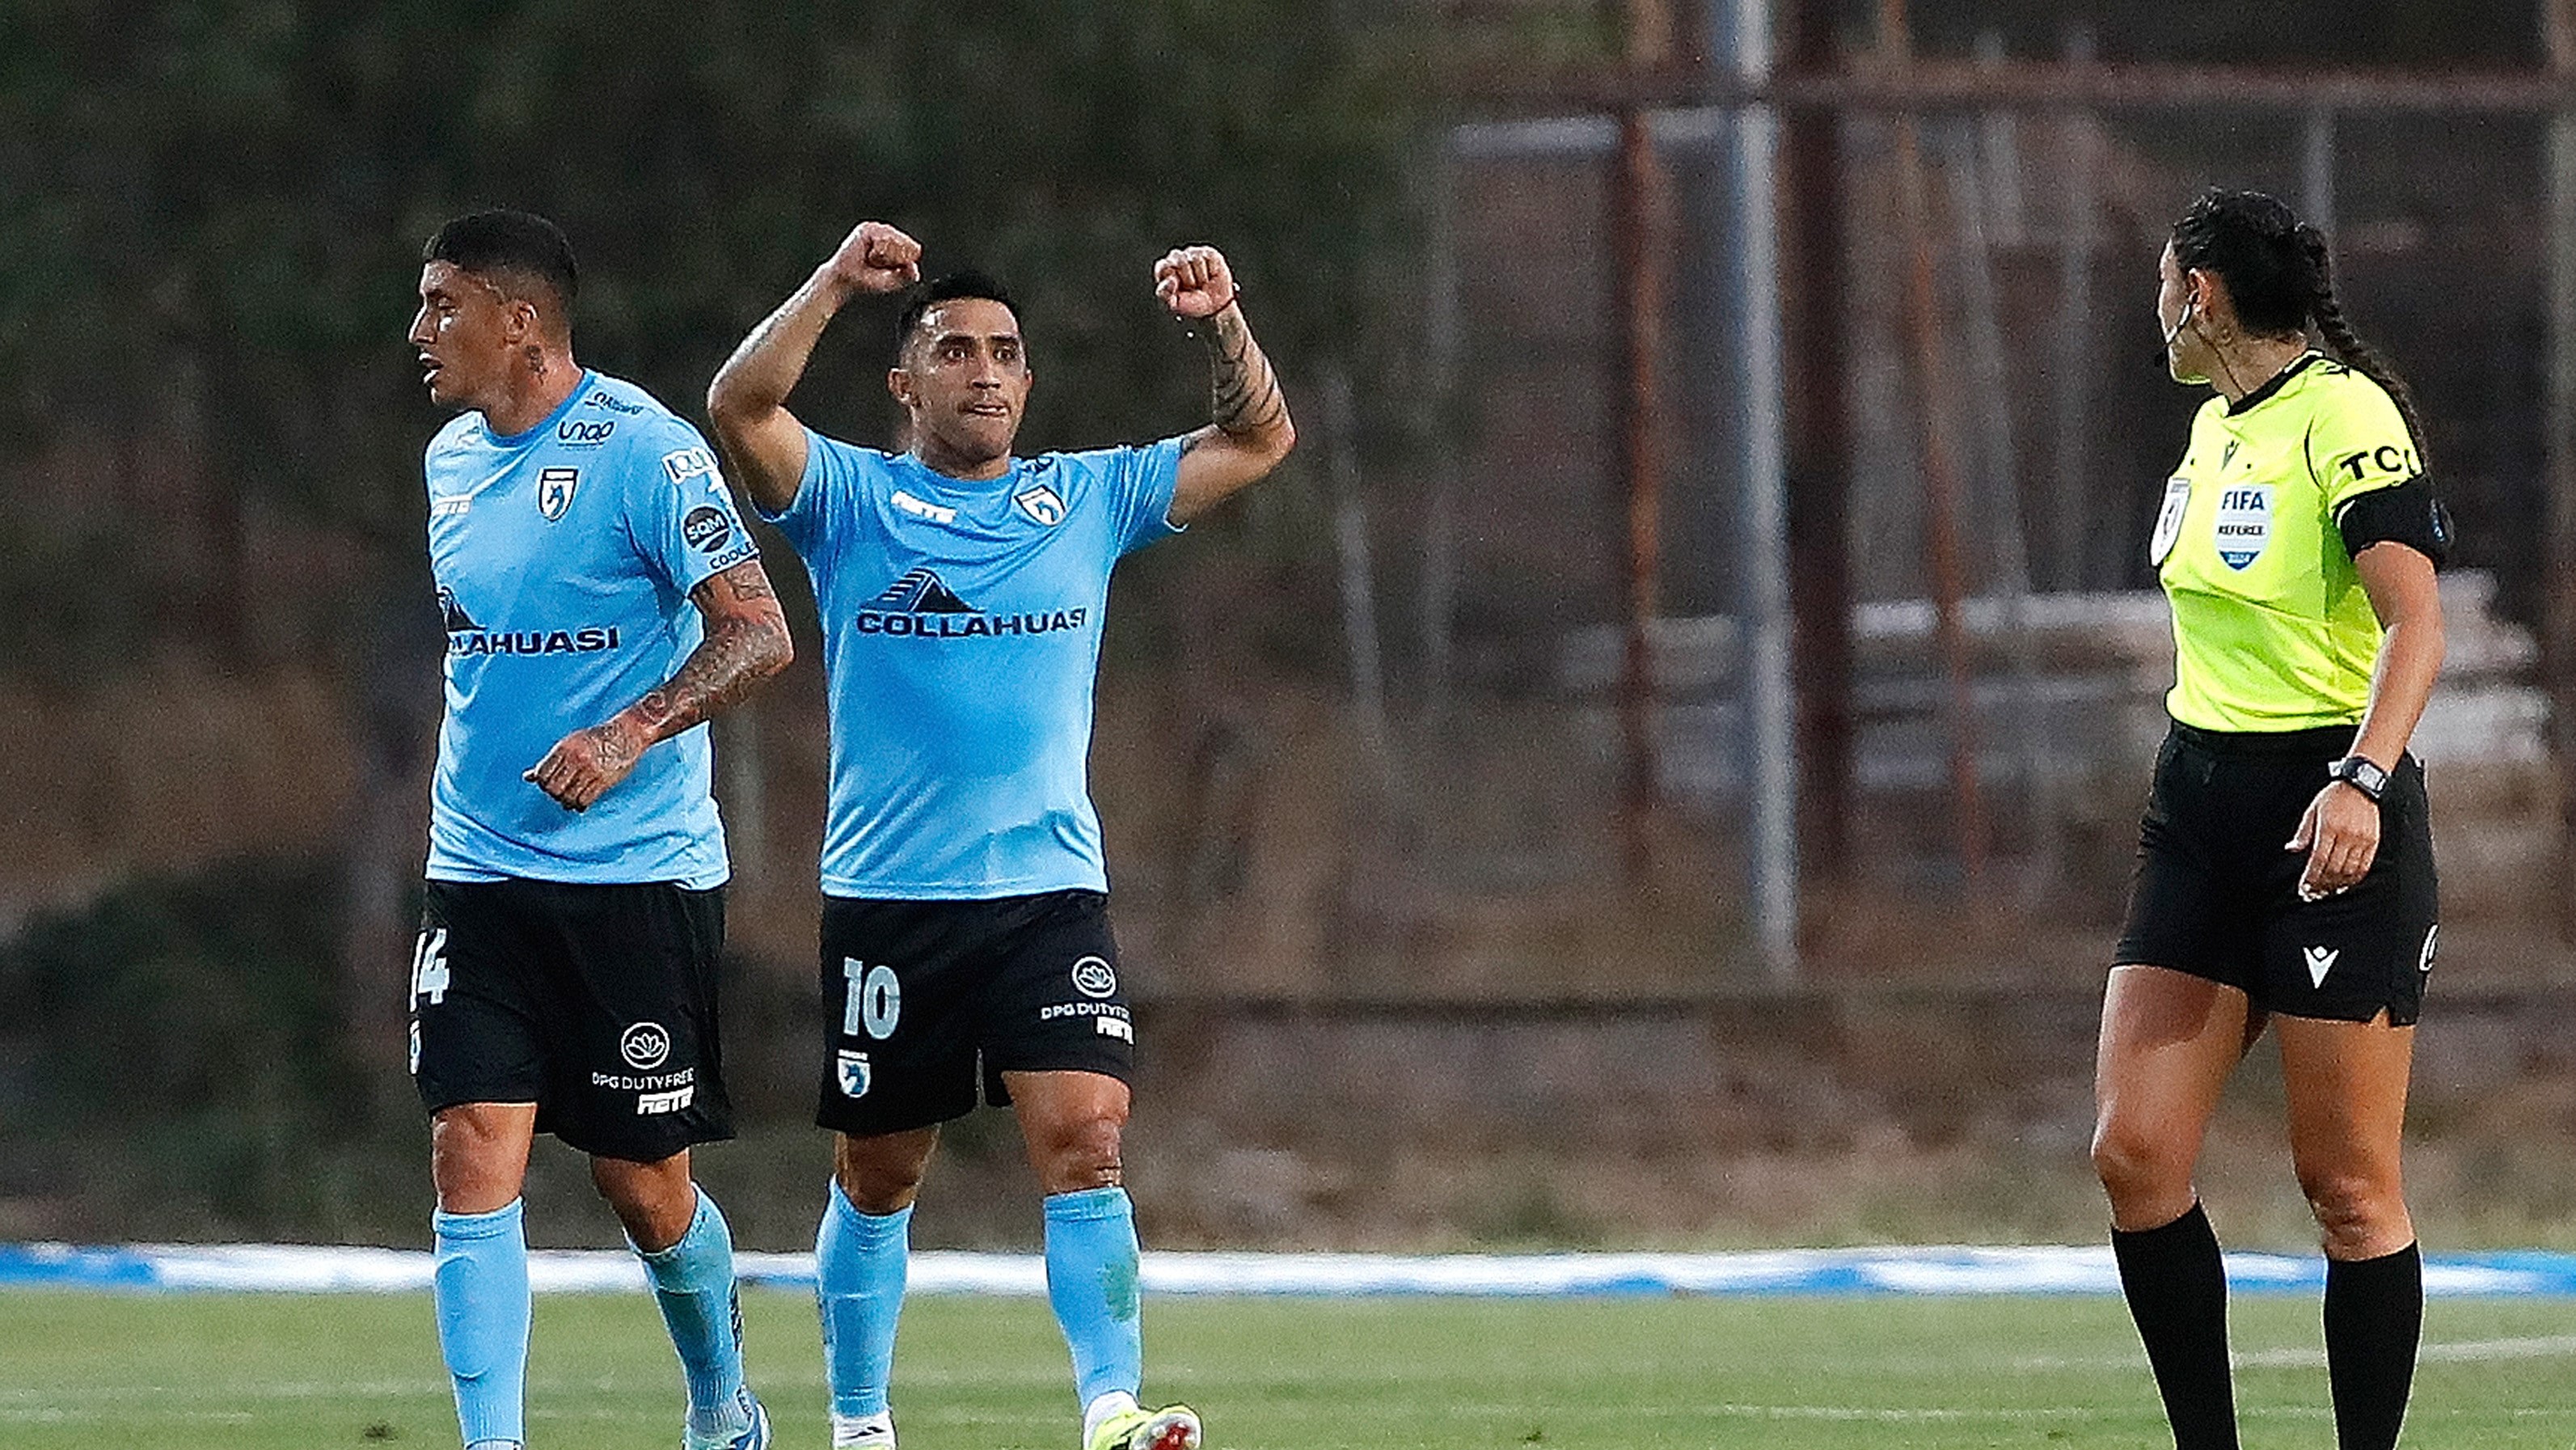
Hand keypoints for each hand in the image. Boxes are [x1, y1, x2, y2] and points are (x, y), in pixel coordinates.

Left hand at [524, 716, 646, 811]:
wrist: (627, 733)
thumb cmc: (596, 739)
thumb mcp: (569, 744)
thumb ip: (549, 761)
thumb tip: (527, 777)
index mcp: (564, 748)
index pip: (543, 774)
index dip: (544, 784)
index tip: (551, 785)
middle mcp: (575, 759)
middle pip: (553, 788)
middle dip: (555, 794)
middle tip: (561, 794)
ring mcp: (590, 770)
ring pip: (568, 797)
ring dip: (567, 802)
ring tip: (571, 800)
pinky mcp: (603, 780)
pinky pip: (584, 800)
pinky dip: (580, 806)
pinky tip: (581, 804)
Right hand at [823, 222, 921, 297]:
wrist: (844, 280)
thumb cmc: (866, 280)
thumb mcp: (892, 282)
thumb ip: (906, 276)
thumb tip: (914, 267)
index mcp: (898, 245)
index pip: (915, 249)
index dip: (905, 261)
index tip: (889, 269)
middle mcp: (889, 235)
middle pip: (907, 244)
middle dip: (895, 259)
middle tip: (878, 265)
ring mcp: (878, 230)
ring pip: (895, 241)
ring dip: (885, 256)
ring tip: (872, 260)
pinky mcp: (867, 229)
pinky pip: (882, 239)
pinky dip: (878, 251)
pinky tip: (869, 255)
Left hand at [1154, 245, 1238, 318]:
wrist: (1214, 306)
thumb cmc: (1191, 303)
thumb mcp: (1174, 304)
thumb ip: (1165, 293)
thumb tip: (1170, 280)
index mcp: (1164, 268)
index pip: (1163, 266)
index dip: (1172, 278)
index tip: (1178, 288)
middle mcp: (1176, 257)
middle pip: (1181, 262)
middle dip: (1188, 280)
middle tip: (1192, 288)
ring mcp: (1192, 253)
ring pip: (1196, 259)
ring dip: (1201, 277)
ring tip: (1201, 283)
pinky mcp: (1207, 252)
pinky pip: (1208, 257)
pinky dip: (1211, 271)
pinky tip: (1210, 276)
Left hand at [2287, 780, 2381, 900]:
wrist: (2361, 784)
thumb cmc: (2334, 796)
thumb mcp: (2312, 811)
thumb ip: (2303, 832)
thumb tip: (2292, 848)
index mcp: (2328, 828)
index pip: (2318, 860)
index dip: (2311, 877)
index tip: (2305, 887)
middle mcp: (2346, 835)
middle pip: (2333, 868)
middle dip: (2322, 884)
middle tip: (2314, 893)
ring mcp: (2361, 839)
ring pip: (2349, 870)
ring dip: (2337, 884)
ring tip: (2328, 891)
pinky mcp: (2373, 841)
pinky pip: (2364, 865)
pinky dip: (2355, 878)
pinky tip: (2346, 883)